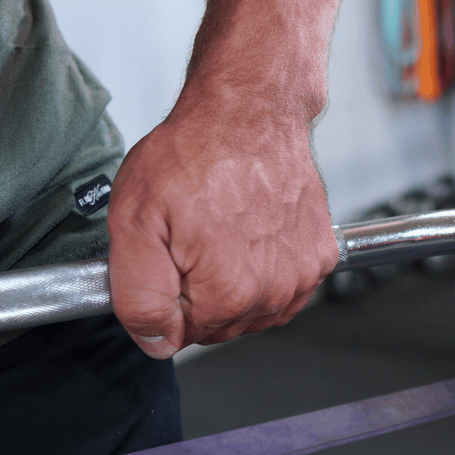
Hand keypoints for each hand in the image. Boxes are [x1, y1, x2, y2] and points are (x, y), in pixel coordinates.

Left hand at [107, 71, 338, 357]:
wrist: (251, 111)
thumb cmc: (195, 152)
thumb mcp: (134, 221)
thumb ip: (138, 295)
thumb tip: (155, 343)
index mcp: (228, 292)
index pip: (182, 334)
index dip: (165, 296)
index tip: (167, 254)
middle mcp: (274, 290)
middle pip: (220, 325)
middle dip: (198, 291)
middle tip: (189, 238)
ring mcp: (302, 273)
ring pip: (254, 310)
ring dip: (234, 283)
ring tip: (221, 231)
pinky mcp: (319, 255)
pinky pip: (284, 288)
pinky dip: (266, 268)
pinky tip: (250, 233)